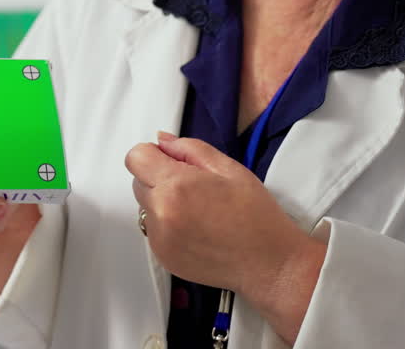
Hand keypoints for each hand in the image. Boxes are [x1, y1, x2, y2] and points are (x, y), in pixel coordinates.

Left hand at [125, 132, 324, 302]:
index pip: (136, 157)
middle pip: (138, 181)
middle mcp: (161, 213)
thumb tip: (161, 141)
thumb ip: (189, 148)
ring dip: (162, 203)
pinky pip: (153, 230)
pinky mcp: (162, 256)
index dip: (153, 154)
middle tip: (194, 188)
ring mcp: (159, 238)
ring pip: (144, 206)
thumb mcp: (228, 168)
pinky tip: (196, 230)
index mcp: (175, 186)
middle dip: (159, 178)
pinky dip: (167, 226)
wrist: (269, 263)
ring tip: (197, 211)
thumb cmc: (255, 215)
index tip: (171, 161)